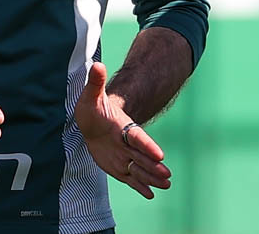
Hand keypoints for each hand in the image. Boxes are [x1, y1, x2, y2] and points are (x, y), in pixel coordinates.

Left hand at [75, 62, 171, 198]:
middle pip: (143, 157)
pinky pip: (130, 178)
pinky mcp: (119, 167)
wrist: (91, 123)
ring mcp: (125, 156)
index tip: (160, 154)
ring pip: (139, 169)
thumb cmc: (92, 109)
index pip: (138, 139)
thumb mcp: (91, 96)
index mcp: (124, 127)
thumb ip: (96, 83)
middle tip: (168, 175)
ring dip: (151, 177)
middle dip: (154, 166)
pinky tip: (150, 194)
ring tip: (166, 185)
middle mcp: (128, 144)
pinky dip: (140, 186)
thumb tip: (97, 65)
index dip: (148, 146)